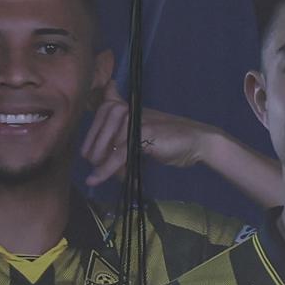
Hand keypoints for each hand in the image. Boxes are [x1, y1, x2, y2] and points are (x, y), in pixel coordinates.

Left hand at [80, 83, 221, 187]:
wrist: (197, 141)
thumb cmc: (170, 139)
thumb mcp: (141, 132)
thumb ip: (122, 133)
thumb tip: (99, 148)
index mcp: (126, 106)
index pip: (98, 115)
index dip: (90, 136)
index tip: (87, 154)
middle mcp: (128, 109)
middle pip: (97, 131)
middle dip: (95, 154)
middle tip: (99, 169)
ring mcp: (134, 120)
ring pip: (106, 145)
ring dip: (102, 164)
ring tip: (104, 176)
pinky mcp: (142, 134)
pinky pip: (117, 155)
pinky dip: (105, 169)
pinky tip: (95, 179)